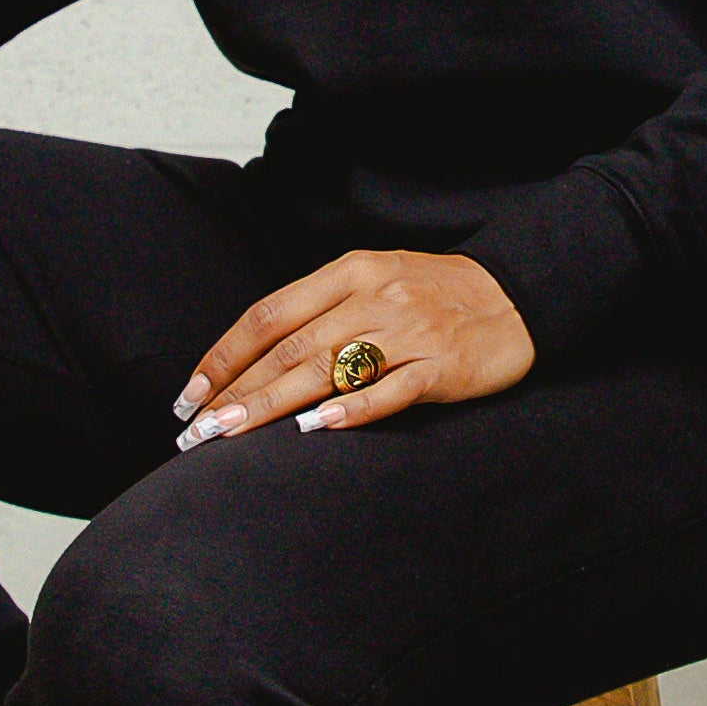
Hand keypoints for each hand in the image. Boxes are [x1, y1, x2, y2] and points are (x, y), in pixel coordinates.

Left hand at [170, 248, 533, 444]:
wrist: (515, 294)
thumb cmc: (433, 293)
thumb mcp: (374, 280)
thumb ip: (322, 310)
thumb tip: (255, 357)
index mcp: (350, 272)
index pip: (270, 314)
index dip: (225, 355)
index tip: (190, 394)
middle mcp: (373, 297)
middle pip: (290, 347)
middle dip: (237, 390)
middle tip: (196, 429)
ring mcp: (407, 332)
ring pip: (328, 368)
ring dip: (274, 404)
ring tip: (232, 433)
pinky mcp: (441, 365)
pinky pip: (391, 390)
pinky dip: (353, 409)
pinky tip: (318, 427)